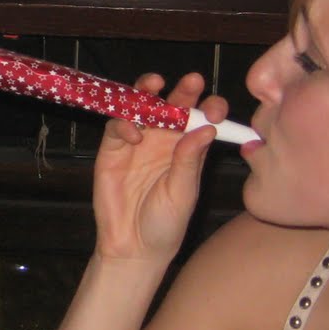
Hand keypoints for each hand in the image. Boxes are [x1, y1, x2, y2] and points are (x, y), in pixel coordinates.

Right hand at [92, 72, 223, 262]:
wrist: (133, 247)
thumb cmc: (166, 224)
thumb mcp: (183, 193)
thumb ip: (190, 161)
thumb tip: (207, 128)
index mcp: (188, 149)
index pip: (201, 119)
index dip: (209, 108)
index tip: (215, 109)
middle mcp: (164, 140)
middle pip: (173, 105)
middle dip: (182, 90)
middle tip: (192, 82)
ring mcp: (137, 143)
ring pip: (142, 107)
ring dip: (148, 92)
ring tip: (155, 85)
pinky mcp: (112, 150)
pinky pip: (116, 125)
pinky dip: (124, 122)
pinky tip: (134, 134)